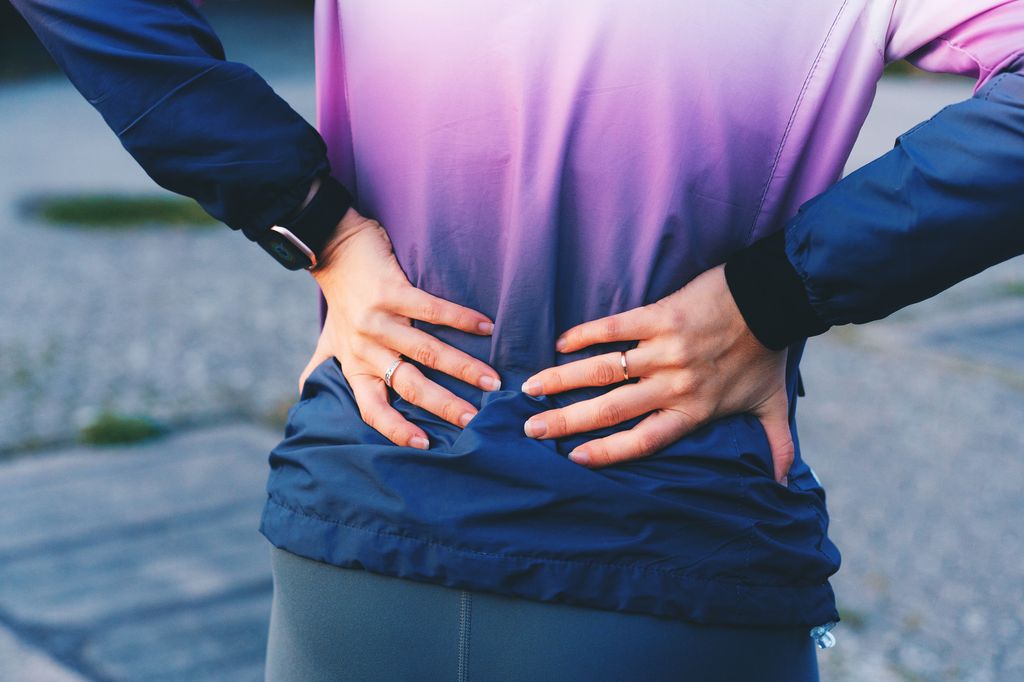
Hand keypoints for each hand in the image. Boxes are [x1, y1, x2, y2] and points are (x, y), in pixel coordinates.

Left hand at [299, 208, 500, 448]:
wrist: (332, 246)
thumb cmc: (339, 300)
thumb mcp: (329, 340)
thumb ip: (322, 370)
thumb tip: (308, 403)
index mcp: (354, 365)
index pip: (372, 408)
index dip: (396, 429)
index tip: (426, 446)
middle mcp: (365, 348)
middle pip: (408, 385)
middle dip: (444, 405)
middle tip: (474, 421)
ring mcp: (378, 319)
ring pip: (425, 351)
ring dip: (462, 367)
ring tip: (491, 381)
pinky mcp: (391, 290)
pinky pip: (431, 309)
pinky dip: (461, 318)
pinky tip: (486, 326)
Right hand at [520, 265, 793, 483]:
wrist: (775, 298)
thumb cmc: (768, 354)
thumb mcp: (772, 406)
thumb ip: (777, 448)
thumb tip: (787, 487)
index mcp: (695, 409)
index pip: (643, 439)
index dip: (607, 452)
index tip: (573, 459)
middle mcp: (674, 383)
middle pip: (612, 409)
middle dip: (567, 421)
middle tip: (532, 428)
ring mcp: (665, 348)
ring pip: (604, 369)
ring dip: (563, 378)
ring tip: (531, 388)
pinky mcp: (660, 315)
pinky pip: (615, 327)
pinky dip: (585, 334)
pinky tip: (560, 343)